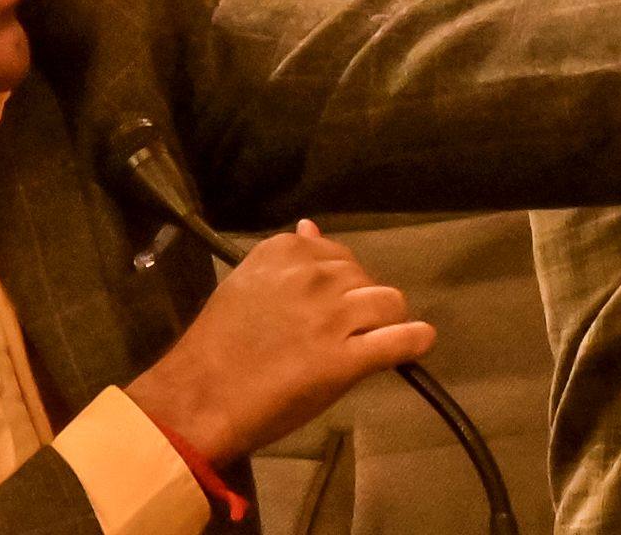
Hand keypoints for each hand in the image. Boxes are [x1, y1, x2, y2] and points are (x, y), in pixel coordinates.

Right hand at [127, 222, 431, 462]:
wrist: (203, 393)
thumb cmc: (218, 342)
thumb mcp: (247, 284)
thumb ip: (285, 259)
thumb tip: (311, 227)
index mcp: (284, 251)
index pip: (335, 253)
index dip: (339, 280)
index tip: (329, 302)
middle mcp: (312, 275)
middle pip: (364, 276)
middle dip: (361, 299)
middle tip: (343, 328)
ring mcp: (332, 316)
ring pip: (389, 302)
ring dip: (386, 320)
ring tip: (370, 340)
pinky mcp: (347, 359)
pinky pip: (399, 341)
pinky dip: (414, 341)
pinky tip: (417, 342)